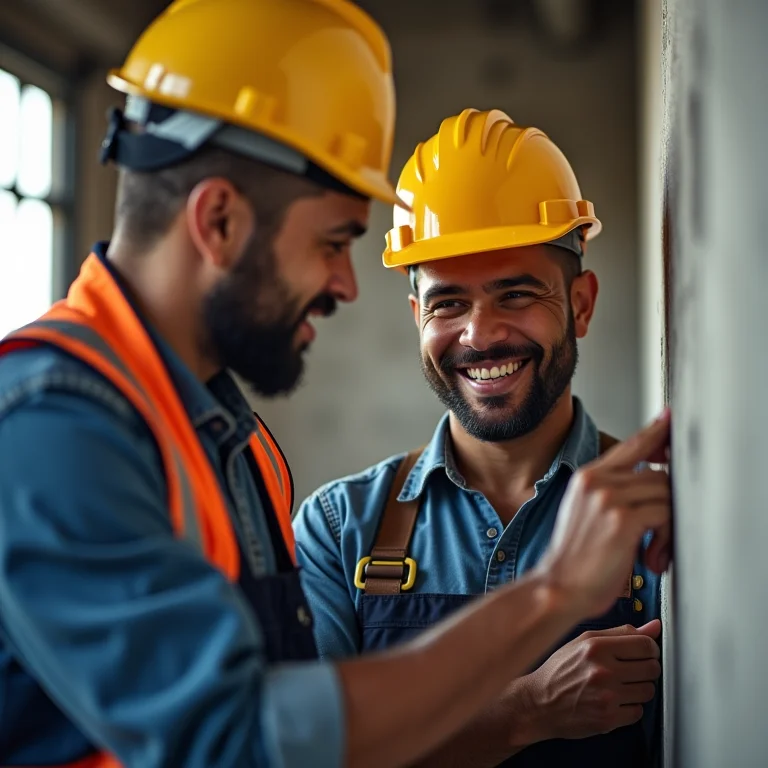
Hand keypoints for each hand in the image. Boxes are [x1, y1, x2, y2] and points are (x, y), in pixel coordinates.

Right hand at [516, 621, 661, 742]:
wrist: (540, 702)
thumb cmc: (560, 669)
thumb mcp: (584, 641)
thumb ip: (620, 633)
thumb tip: (654, 627)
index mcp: (596, 646)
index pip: (645, 644)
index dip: (650, 648)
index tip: (645, 652)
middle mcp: (603, 671)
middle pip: (651, 668)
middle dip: (646, 668)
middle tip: (631, 669)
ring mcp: (607, 697)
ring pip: (648, 691)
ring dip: (639, 688)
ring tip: (620, 685)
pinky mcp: (608, 719)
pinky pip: (638, 711)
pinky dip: (630, 707)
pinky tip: (614, 701)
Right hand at [535, 409, 671, 619]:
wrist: (558, 587)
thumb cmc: (575, 559)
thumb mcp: (587, 514)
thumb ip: (613, 493)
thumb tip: (652, 484)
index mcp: (587, 477)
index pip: (629, 446)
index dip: (654, 432)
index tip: (670, 418)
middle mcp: (596, 481)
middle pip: (658, 474)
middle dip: (669, 504)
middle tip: (662, 537)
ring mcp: (608, 498)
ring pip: (665, 493)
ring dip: (670, 525)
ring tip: (655, 551)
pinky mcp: (622, 520)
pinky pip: (666, 515)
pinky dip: (668, 537)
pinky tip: (652, 557)